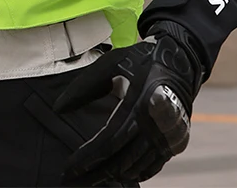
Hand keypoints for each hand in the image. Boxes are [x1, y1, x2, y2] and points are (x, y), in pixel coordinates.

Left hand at [53, 27, 201, 185]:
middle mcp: (156, 125)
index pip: (109, 141)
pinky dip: (134, 174)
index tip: (69, 168)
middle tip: (72, 181)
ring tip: (89, 179)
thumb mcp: (110, 64)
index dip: (88, 157)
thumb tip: (58, 108)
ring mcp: (168, 137)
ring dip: (112, 176)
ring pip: (136, 167)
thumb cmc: (139, 60)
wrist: (179, 62)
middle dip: (95, 173)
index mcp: (139, 103)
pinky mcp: (175, 143)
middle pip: (121, 160)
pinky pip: (153, 166)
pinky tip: (117, 175)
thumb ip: (84, 86)